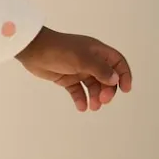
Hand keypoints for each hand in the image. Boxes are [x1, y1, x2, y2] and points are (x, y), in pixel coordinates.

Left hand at [17, 26, 132, 111]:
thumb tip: (115, 79)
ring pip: (93, 86)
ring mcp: (78, 70)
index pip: (117, 62)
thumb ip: (99, 69)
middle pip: (106, 78)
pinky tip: (82, 108)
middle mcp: (90, 60)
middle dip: (108, 90)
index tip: (125, 90)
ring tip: (93, 107)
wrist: (33, 51)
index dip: (124, 75)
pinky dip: (81, 99)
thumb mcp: (82, 59)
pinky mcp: (66, 78)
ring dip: (95, 97)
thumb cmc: (59, 51)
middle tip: (103, 101)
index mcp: (97, 51)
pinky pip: (78, 90)